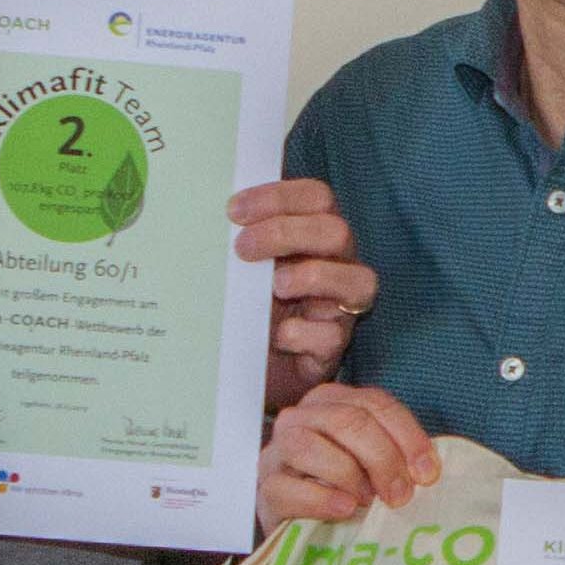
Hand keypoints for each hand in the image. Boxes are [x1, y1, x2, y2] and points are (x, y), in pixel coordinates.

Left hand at [232, 180, 377, 412]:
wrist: (240, 368)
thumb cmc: (242, 307)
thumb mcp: (237, 267)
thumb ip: (236, 239)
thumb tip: (204, 209)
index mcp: (313, 238)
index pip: (317, 198)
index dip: (280, 197)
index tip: (233, 211)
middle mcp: (336, 267)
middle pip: (337, 232)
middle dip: (287, 233)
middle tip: (242, 249)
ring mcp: (340, 310)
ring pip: (360, 281)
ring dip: (312, 277)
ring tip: (273, 288)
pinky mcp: (332, 349)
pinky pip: (333, 336)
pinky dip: (303, 333)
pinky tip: (276, 337)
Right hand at [258, 382, 438, 530]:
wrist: (304, 525)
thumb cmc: (346, 489)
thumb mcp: (374, 464)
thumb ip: (397, 455)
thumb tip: (427, 470)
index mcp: (333, 401)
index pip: (375, 404)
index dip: (407, 436)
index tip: (428, 473)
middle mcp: (301, 417)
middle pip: (346, 421)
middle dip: (382, 458)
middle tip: (401, 495)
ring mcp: (277, 451)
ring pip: (308, 446)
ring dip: (348, 475)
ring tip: (367, 502)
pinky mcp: (265, 486)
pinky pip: (287, 487)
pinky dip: (321, 499)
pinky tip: (344, 509)